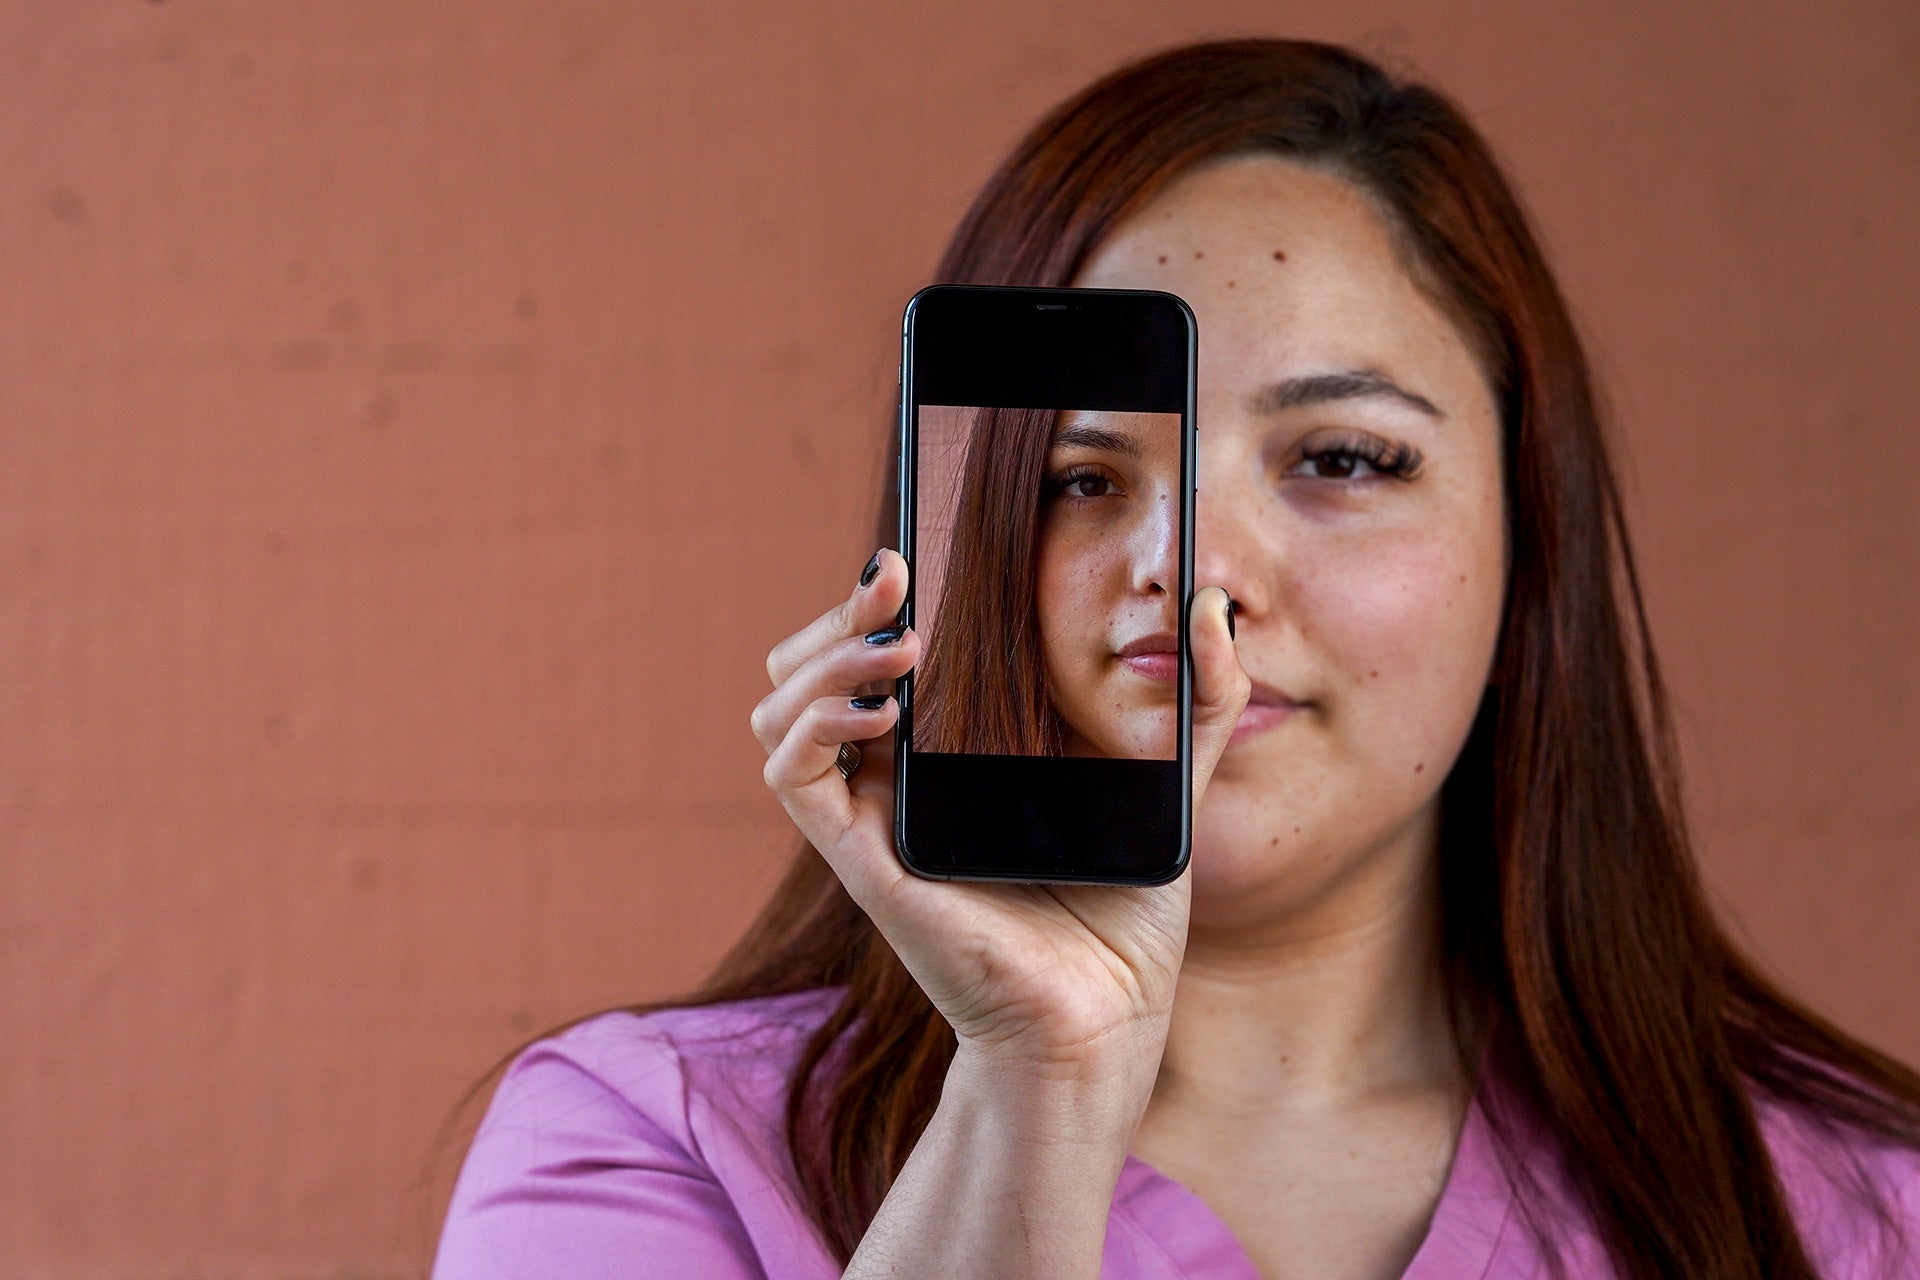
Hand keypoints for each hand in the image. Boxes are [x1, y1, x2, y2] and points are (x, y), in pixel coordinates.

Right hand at [753, 550, 1248, 1095]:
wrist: (1109, 1016)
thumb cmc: (1127, 915)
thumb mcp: (1171, 782)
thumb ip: (1201, 700)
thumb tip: (1216, 607)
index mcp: (941, 752)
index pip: (868, 655)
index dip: (869, 599)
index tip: (913, 550)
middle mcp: (890, 779)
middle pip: (802, 668)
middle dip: (836, 612)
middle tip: (896, 576)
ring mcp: (869, 819)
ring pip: (778, 711)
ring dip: (822, 657)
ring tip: (900, 644)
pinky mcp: (861, 860)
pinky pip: (793, 777)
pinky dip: (815, 724)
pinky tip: (882, 709)